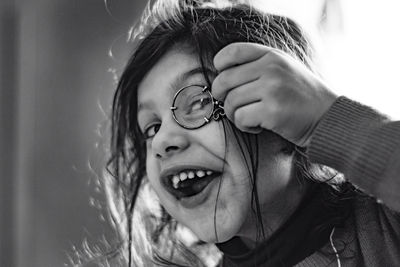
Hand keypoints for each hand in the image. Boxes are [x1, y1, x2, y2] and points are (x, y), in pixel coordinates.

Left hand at [212, 42, 336, 146]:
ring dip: (234, 115)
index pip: (232, 52)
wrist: (328, 118)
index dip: (219, 66)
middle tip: (230, 105)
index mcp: (272, 56)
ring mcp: (272, 89)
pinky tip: (257, 127)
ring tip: (249, 118)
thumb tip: (221, 75)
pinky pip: (240, 118)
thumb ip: (257, 65)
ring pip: (230, 102)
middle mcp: (271, 68)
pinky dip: (244, 126)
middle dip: (220, 96)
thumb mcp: (283, 69)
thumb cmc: (300, 97)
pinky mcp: (273, 111)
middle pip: (224, 80)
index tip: (224, 80)